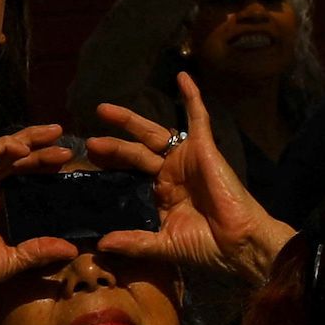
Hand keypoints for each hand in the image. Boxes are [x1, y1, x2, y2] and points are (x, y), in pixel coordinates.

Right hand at [0, 126, 78, 308]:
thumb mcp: (13, 259)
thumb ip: (39, 250)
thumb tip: (71, 250)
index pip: (16, 175)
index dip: (39, 165)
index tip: (64, 165)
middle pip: (12, 159)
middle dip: (39, 148)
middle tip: (66, 148)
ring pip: (0, 149)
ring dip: (27, 139)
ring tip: (54, 134)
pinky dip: (6, 145)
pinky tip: (26, 147)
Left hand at [85, 73, 293, 286]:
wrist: (239, 244)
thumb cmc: (205, 247)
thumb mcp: (163, 245)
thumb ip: (134, 242)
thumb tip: (102, 245)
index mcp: (158, 194)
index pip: (127, 175)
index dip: (108, 168)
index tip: (85, 163)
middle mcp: (169, 173)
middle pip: (134, 153)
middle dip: (111, 146)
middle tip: (89, 143)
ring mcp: (186, 159)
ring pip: (152, 134)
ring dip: (129, 121)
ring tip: (103, 111)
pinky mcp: (205, 148)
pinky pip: (198, 118)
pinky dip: (191, 97)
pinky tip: (182, 77)